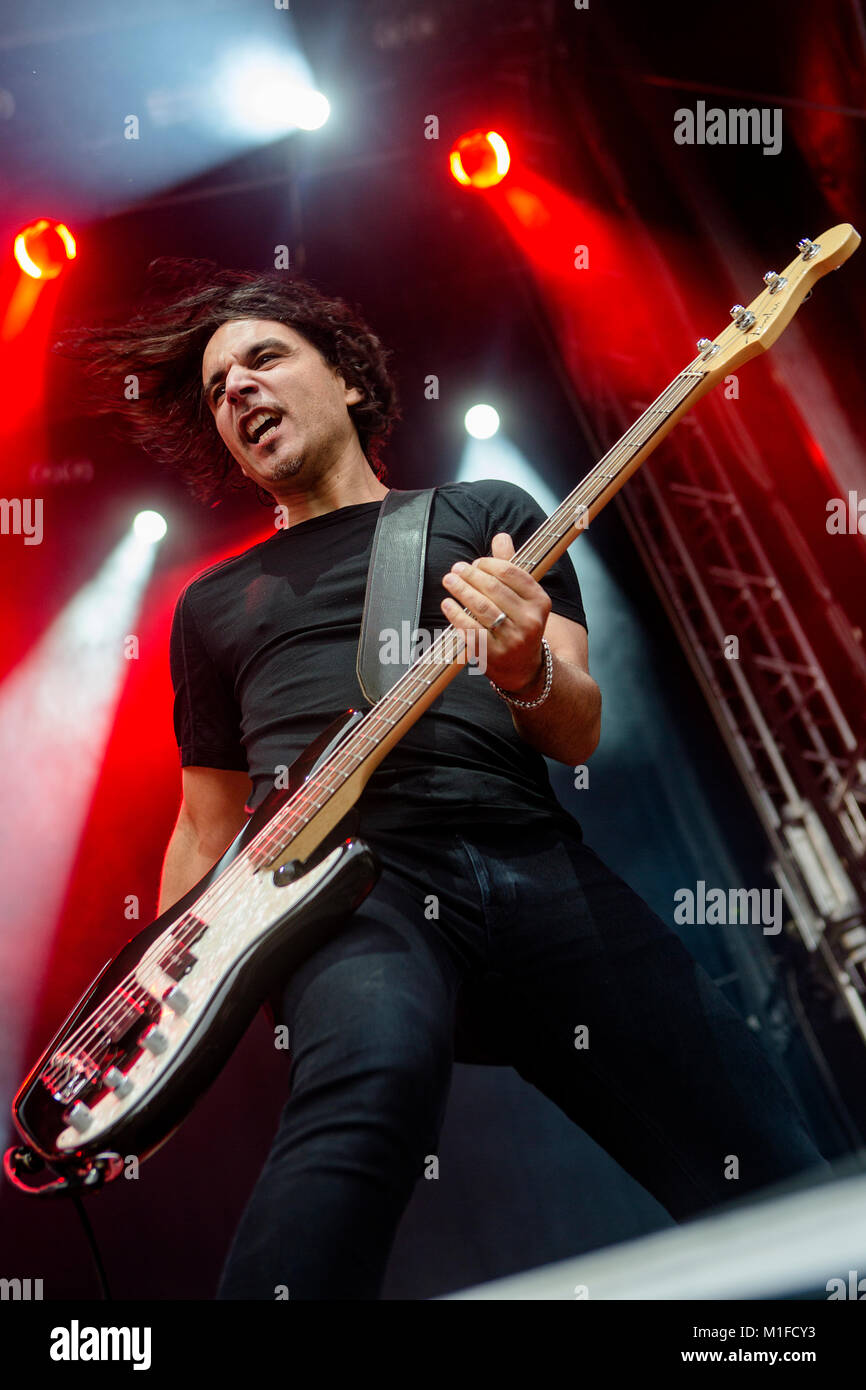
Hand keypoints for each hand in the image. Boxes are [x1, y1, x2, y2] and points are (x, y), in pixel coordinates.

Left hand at [440, 532, 549, 692]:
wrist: (524, 669)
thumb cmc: (520, 625)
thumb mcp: (523, 598)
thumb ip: (510, 567)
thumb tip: (501, 536)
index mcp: (539, 601)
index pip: (512, 573)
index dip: (489, 564)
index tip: (475, 563)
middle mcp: (530, 620)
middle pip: (494, 589)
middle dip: (471, 575)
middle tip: (456, 569)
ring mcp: (512, 639)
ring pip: (481, 607)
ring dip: (461, 590)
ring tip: (449, 580)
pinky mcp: (494, 654)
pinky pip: (470, 629)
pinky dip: (455, 615)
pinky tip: (447, 604)